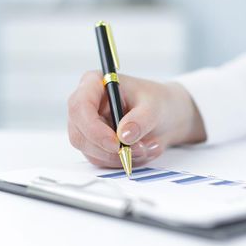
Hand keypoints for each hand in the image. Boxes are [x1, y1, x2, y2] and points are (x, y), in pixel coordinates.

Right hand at [67, 71, 205, 167]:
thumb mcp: (154, 105)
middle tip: (138, 150)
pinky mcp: (94, 144)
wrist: (166, 115)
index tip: (115, 143)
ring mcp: (87, 127)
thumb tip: (124, 135)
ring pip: (91, 152)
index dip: (93, 128)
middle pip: (80, 134)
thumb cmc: (156, 101)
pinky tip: (142, 150)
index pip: (80, 107)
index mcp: (94, 84)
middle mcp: (85, 105)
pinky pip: (101, 160)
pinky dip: (123, 161)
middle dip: (109, 149)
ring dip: (119, 157)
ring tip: (147, 148)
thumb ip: (141, 119)